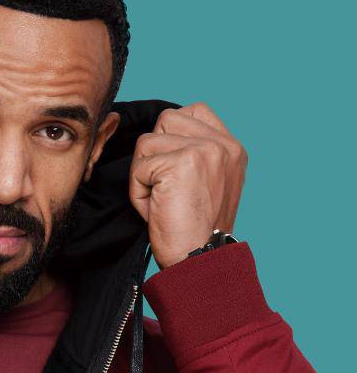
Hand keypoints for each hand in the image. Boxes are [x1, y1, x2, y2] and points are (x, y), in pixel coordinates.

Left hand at [129, 102, 247, 269]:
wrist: (200, 261)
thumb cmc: (195, 231)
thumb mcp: (208, 184)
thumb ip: (195, 153)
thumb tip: (163, 132)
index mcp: (232, 148)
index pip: (193, 110)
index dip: (171, 136)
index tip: (173, 171)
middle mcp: (224, 145)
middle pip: (165, 121)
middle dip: (155, 156)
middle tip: (168, 190)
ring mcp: (205, 150)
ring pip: (147, 142)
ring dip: (144, 176)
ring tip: (163, 202)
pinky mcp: (181, 163)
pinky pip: (138, 167)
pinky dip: (138, 193)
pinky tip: (157, 210)